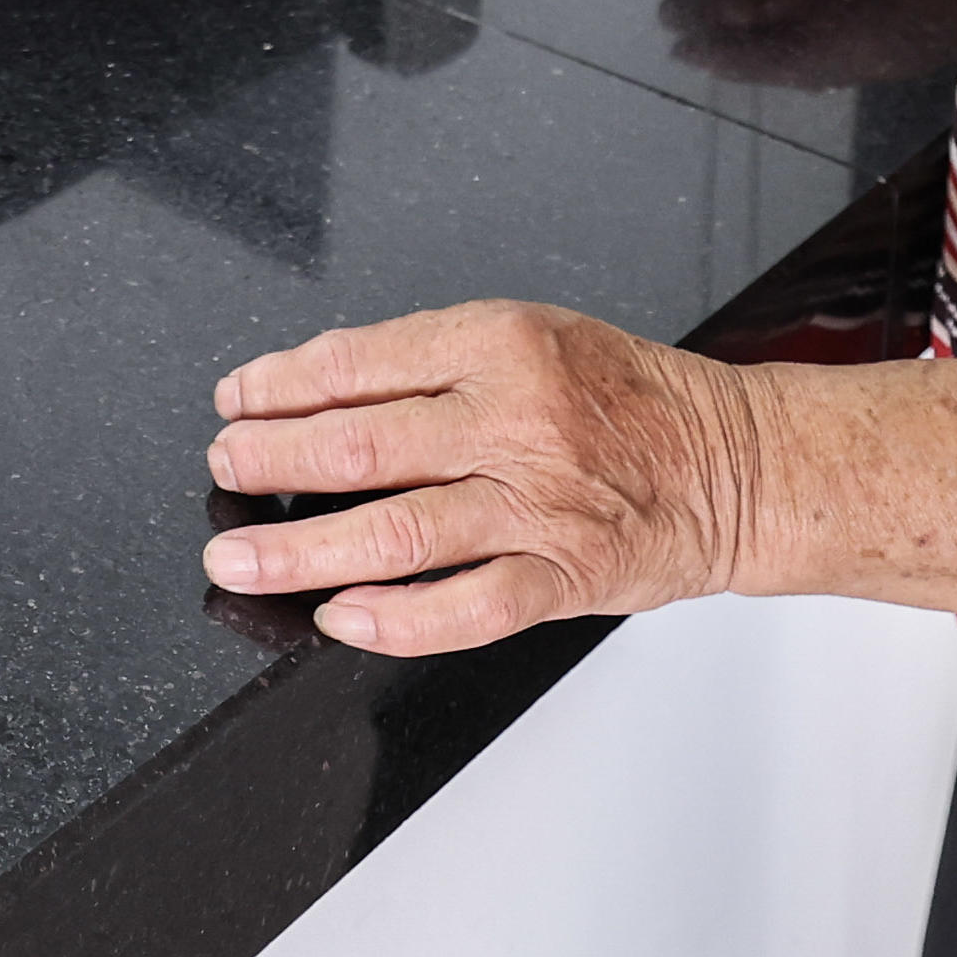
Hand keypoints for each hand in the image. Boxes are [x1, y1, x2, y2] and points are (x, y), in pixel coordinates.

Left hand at [197, 302, 775, 655]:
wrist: (732, 460)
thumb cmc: (625, 397)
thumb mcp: (530, 337)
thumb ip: (433, 362)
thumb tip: (318, 391)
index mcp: (498, 343)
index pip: (357, 363)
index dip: (278, 386)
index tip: (235, 401)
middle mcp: (513, 419)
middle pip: (358, 446)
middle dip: (268, 463)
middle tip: (223, 472)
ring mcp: (536, 504)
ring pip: (394, 533)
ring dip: (301, 550)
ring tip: (239, 554)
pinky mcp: (562, 575)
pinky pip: (464, 608)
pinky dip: (395, 619)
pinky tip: (342, 617)